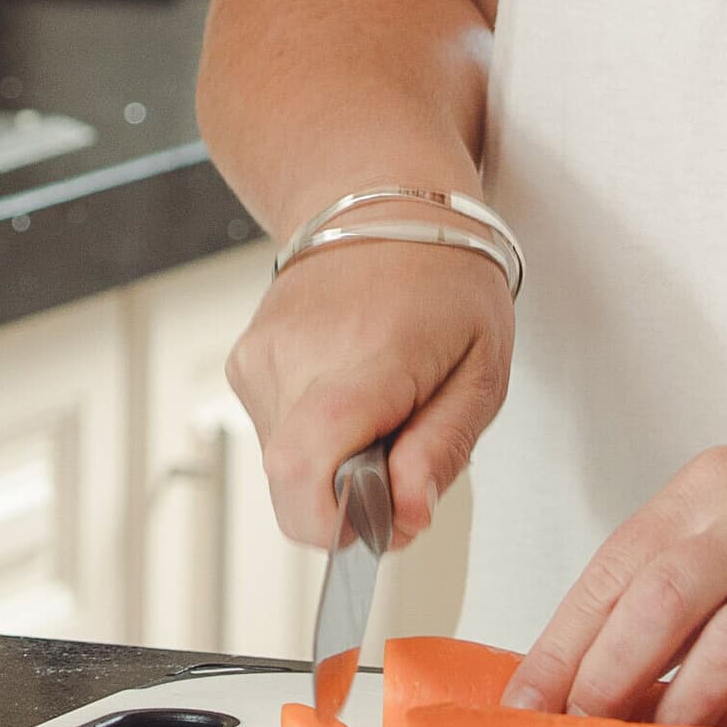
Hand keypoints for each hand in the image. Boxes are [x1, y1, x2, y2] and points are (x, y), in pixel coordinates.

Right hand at [225, 239, 514, 550]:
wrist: (382, 202)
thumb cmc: (444, 278)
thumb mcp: (482, 370)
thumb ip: (442, 449)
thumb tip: (404, 515)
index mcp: (362, 359)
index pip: (305, 471)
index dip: (336, 524)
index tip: (386, 519)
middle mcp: (293, 358)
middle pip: (292, 484)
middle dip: (347, 500)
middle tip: (401, 461)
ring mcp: (259, 358)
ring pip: (283, 465)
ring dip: (333, 464)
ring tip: (380, 408)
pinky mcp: (244, 362)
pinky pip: (276, 433)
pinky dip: (315, 434)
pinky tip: (349, 389)